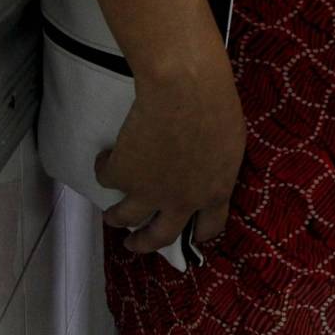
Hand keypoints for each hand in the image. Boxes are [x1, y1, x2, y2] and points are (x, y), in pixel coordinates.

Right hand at [96, 47, 245, 253]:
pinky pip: (105, 178)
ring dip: (115, 218)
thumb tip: (207, 170)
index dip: (198, 233)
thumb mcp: (231, 144)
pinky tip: (104, 159)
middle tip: (134, 244)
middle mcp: (181, 201)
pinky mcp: (121, 175)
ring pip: (124, 217)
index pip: (210, 226)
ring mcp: (148, 192)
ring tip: (111, 216)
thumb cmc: (217, 106)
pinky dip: (103, 167)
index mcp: (214, 192)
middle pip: (160, 236)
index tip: (190, 237)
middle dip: (145, 243)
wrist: (185, 91)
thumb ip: (217, 167)